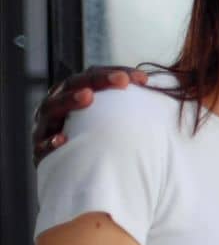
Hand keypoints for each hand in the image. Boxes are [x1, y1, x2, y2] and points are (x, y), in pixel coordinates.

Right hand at [32, 67, 146, 164]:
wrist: (69, 172)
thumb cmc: (95, 139)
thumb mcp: (107, 119)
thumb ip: (125, 104)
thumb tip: (153, 88)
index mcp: (72, 93)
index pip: (92, 74)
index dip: (116, 72)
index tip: (143, 78)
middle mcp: (56, 105)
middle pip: (72, 84)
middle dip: (97, 80)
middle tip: (122, 81)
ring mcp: (44, 127)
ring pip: (52, 109)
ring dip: (69, 101)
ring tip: (87, 97)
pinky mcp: (39, 151)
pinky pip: (41, 146)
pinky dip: (50, 142)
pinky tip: (62, 140)